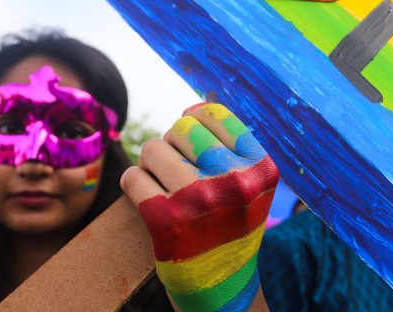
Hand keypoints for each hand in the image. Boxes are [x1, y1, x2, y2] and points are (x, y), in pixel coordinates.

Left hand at [122, 103, 277, 311]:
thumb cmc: (230, 224)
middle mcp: (234, 180)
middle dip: (172, 142)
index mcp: (260, 168)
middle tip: (174, 166)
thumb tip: (193, 106)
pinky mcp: (165, 220)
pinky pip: (133, 177)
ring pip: (153, 148)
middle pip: (181, 128)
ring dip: (151, 162)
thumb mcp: (249, 184)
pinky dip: (134, 183)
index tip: (191, 142)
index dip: (194, 121)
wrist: (221, 286)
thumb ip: (229, 145)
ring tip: (161, 181)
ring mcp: (199, 199)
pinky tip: (146, 196)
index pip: (214, 114)